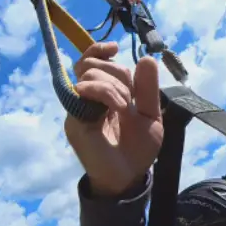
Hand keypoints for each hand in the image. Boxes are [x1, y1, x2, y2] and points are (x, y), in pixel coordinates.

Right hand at [63, 42, 163, 196]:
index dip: (99, 50)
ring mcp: (79, 108)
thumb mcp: (150, 114)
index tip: (114, 48)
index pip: (93, 61)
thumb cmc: (138, 148)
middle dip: (116, 72)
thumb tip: (145, 58)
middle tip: (129, 95)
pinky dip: (106, 93)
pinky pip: (86, 91)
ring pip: (90, 73)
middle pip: (92, 63)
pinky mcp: (75, 119)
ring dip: (114, 85)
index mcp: (105, 94)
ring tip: (125, 106)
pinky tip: (119, 108)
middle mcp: (88, 99)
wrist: (129, 176)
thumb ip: (148, 88)